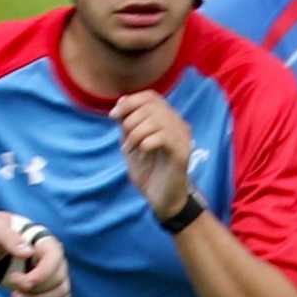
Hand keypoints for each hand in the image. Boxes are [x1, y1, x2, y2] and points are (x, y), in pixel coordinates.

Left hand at [0, 213, 71, 296]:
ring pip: (61, 291)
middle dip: (34, 288)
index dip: (42, 274)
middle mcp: (54, 257)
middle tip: (10, 281)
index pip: (55, 258)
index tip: (18, 280)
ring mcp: (54, 272)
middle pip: (58, 278)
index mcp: (44, 241)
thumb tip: (27, 253)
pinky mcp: (50, 285)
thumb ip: (9, 238)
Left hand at [112, 91, 195, 217]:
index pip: (150, 96)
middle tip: (125, 140)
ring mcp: (182, 138)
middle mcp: (178, 125)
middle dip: (130, 121)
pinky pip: (162, 137)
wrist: (162, 199)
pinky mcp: (182, 153)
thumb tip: (122, 101)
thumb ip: (127, 123)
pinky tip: (143, 153)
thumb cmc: (149, 172)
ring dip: (136, 133)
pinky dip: (145, 143)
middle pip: (151, 106)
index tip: (113, 116)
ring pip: (156, 120)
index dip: (130, 102)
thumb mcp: (131, 143)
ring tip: (131, 148)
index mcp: (167, 120)